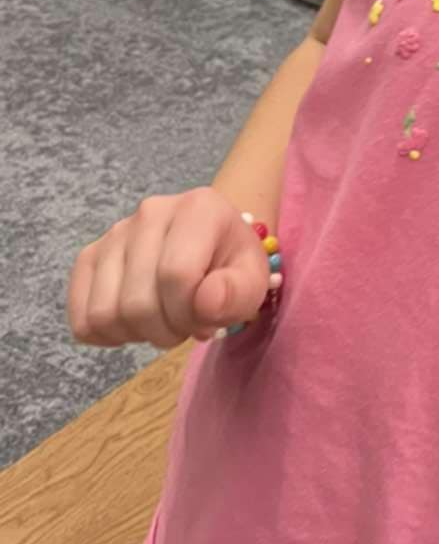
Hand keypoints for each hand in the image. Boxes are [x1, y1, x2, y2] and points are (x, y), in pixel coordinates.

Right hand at [67, 187, 271, 348]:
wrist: (211, 244)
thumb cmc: (231, 264)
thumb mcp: (252, 279)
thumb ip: (238, 293)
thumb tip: (205, 302)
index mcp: (197, 208)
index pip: (176, 276)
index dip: (189, 314)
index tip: (206, 319)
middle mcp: (150, 212)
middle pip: (137, 302)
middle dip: (165, 330)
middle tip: (185, 325)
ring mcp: (114, 233)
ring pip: (105, 314)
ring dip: (137, 334)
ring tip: (162, 319)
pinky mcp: (89, 257)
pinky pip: (82, 318)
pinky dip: (108, 335)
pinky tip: (135, 323)